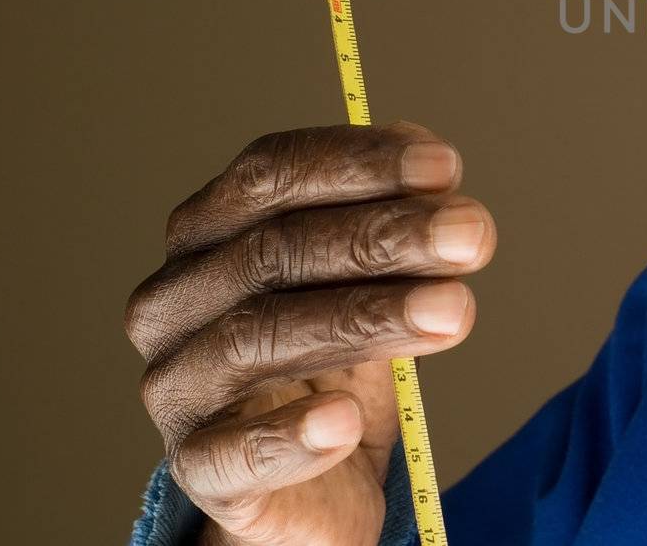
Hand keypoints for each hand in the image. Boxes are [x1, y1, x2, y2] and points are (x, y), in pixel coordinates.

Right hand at [125, 123, 495, 545]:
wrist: (319, 483)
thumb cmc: (338, 358)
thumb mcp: (370, 278)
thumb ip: (393, 215)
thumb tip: (433, 166)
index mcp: (208, 233)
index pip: (269, 175)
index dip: (358, 164)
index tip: (445, 167)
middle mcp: (174, 300)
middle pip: (272, 251)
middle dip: (381, 237)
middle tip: (472, 236)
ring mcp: (177, 387)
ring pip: (258, 338)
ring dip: (366, 318)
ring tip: (454, 310)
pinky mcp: (197, 470)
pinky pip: (233, 454)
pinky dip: (291, 435)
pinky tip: (345, 420)